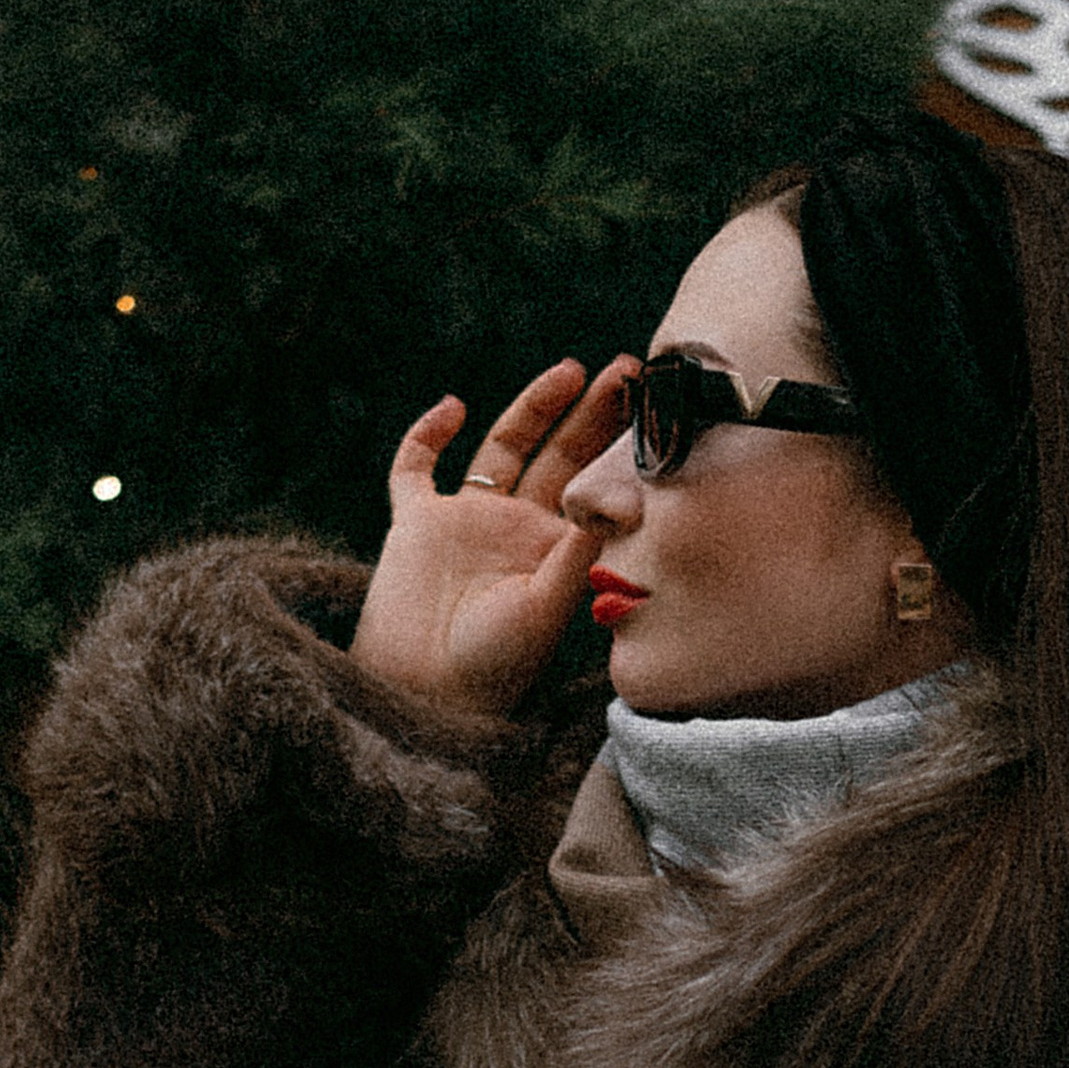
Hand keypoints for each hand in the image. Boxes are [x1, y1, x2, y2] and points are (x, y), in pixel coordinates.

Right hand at [351, 358, 634, 721]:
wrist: (426, 696)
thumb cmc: (494, 666)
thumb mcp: (547, 607)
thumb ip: (578, 552)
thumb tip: (617, 498)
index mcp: (553, 550)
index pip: (593, 485)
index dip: (618, 446)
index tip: (653, 408)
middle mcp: (515, 528)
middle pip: (558, 455)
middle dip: (592, 413)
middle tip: (628, 370)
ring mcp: (465, 521)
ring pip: (501, 448)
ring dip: (533, 408)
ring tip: (571, 372)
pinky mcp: (415, 523)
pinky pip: (415, 467)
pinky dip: (427, 435)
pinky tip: (452, 408)